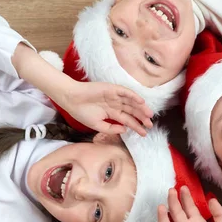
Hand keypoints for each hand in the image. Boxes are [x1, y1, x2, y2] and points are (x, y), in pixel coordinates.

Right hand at [12, 43, 152, 135]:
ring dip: (140, 108)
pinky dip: (133, 96)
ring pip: (131, 102)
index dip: (136, 126)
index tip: (145, 133)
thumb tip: (125, 130)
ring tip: (149, 115)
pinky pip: (125, 92)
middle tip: (150, 125)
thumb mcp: (97, 125)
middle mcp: (115, 105)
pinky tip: (141, 102)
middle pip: (132, 111)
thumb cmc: (82, 112)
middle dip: (141, 118)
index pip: (127, 120)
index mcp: (111, 114)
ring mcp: (114, 96)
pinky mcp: (112, 89)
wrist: (71, 99)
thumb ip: (111, 129)